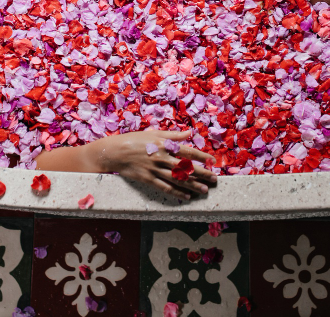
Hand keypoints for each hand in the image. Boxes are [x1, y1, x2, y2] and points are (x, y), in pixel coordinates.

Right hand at [92, 129, 216, 199]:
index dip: (201, 156)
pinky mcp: (148, 179)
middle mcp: (161, 157)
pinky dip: (177, 193)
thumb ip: (173, 135)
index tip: (212, 160)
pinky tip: (187, 196)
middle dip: (202, 173)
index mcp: (164, 144)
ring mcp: (155, 169)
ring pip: (178, 179)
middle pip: (186, 167)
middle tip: (214, 179)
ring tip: (205, 190)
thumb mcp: (154, 133)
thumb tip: (190, 133)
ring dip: (193, 185)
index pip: (187, 151)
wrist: (114, 152)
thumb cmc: (134, 140)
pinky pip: (165, 188)